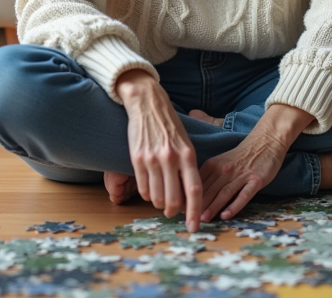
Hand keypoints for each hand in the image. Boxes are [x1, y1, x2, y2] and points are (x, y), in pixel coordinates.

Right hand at [116, 69, 202, 231]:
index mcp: (188, 154)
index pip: (194, 190)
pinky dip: (146, 194)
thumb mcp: (186, 143)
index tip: (195, 227)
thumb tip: (190, 196)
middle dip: (173, 211)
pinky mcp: (137, 158)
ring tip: (160, 198)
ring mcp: (153, 159)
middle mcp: (171, 158)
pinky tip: (149, 189)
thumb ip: (188, 167)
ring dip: (159, 203)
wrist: (147, 103)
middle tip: (172, 212)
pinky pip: (142, 188)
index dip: (195, 212)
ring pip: (156, 197)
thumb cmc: (169, 126)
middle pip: (174, 199)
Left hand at [198, 104, 313, 222]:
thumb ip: (209, 177)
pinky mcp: (255, 180)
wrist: (266, 142)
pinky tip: (226, 215)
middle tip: (190, 218)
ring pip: (224, 193)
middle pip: (209, 189)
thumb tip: (193, 195)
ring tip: (204, 218)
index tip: (182, 210)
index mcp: (213, 165)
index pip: (198, 183)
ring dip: (213, 206)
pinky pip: (243, 195)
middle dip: (198, 205)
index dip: (189, 197)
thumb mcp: (221, 162)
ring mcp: (241, 175)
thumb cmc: (242, 156)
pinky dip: (234, 205)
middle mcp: (225, 169)